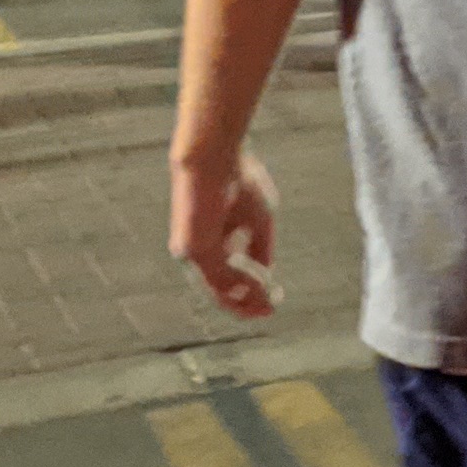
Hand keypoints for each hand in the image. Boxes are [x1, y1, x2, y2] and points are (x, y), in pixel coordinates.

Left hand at [170, 147, 278, 318]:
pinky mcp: (192, 250)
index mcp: (213, 239)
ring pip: (221, 288)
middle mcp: (198, 250)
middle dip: (247, 303)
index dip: (253, 290)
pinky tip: (262, 285)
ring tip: (269, 300)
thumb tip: (267, 276)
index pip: (231, 276)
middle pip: (221, 289)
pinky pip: (220, 277)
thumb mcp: (259, 219)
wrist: (214, 156)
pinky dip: (242, 284)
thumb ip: (261, 248)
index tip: (274, 299)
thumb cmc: (238, 179)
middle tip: (269, 310)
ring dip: (247, 297)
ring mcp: (192, 251)